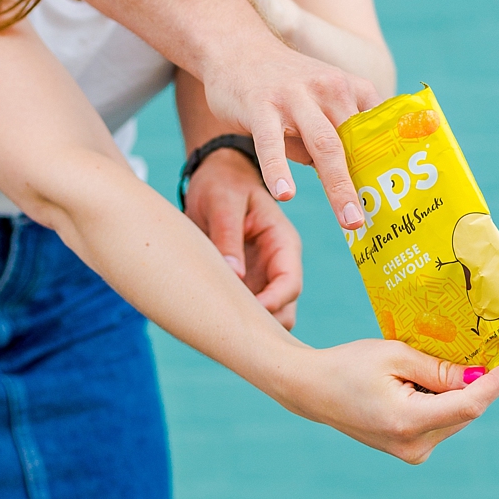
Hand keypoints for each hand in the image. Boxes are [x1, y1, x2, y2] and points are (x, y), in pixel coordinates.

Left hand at [183, 147, 301, 328]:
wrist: (214, 176)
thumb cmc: (222, 183)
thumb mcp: (223, 202)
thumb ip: (228, 236)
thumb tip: (235, 276)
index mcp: (282, 242)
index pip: (290, 283)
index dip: (272, 303)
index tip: (243, 312)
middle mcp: (277, 264)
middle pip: (283, 310)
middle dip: (261, 322)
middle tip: (224, 322)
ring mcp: (262, 276)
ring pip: (266, 317)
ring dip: (245, 322)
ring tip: (213, 317)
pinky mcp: (245, 283)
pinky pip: (245, 310)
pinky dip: (231, 317)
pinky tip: (208, 313)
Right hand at [280, 340, 498, 463]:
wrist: (313, 390)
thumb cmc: (349, 365)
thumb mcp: (394, 355)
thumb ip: (438, 368)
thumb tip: (479, 374)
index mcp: (408, 422)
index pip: (469, 406)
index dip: (493, 384)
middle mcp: (414, 446)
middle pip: (465, 411)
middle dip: (476, 382)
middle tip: (482, 347)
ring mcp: (412, 453)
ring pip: (455, 417)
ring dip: (457, 390)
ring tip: (442, 359)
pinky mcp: (410, 451)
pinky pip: (440, 422)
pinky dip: (443, 400)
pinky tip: (427, 379)